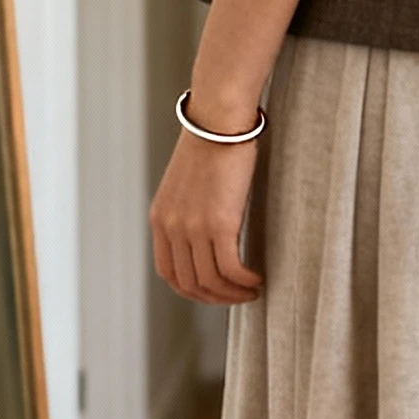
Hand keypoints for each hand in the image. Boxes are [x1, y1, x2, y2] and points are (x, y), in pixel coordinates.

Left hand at [149, 128, 262, 305]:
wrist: (219, 120)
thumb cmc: (211, 143)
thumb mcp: (187, 183)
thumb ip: (188, 211)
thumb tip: (208, 234)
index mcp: (159, 219)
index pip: (168, 273)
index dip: (193, 291)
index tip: (215, 291)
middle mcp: (171, 227)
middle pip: (190, 284)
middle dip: (217, 298)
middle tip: (240, 295)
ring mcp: (193, 228)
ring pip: (211, 281)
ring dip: (234, 294)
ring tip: (253, 290)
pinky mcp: (219, 223)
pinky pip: (230, 268)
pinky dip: (245, 281)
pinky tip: (258, 278)